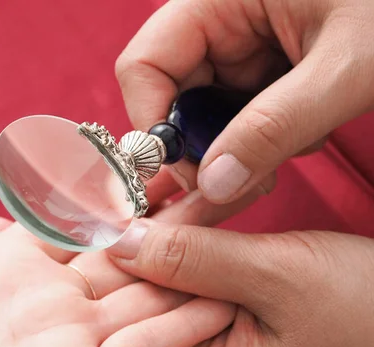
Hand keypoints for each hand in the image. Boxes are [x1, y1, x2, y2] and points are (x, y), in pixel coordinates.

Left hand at [0, 184, 240, 346]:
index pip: (71, 221)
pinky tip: (224, 300)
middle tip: (213, 188)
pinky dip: (184, 324)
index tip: (149, 167)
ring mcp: (67, 339)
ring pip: (144, 293)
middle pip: (120, 252)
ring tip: (236, 230)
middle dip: (165, 223)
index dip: (111, 195)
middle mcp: (45, 299)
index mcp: (2, 266)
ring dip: (187, 266)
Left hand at [106, 220, 373, 346]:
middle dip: (122, 251)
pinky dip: (181, 243)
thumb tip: (120, 240)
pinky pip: (189, 280)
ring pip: (161, 288)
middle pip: (133, 309)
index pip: (114, 338)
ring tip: (137, 189)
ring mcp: (212, 343)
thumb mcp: (277, 277)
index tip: (88, 226)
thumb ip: (194, 260)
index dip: (95, 283)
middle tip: (109, 196)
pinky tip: (171, 204)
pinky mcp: (228, 319)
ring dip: (152, 240)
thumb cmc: (365, 311)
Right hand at [116, 0, 373, 202]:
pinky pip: (240, 109)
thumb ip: (275, 128)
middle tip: (242, 180)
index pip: (144, 64)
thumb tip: (213, 185)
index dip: (153, 123)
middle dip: (203, 144)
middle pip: (172, 93)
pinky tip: (301, 133)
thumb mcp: (347, 67)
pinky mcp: (265, 60)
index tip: (189, 171)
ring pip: (208, 110)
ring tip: (290, 151)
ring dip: (238, 145)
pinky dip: (262, 135)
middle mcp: (220, 17)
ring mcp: (242, 40)